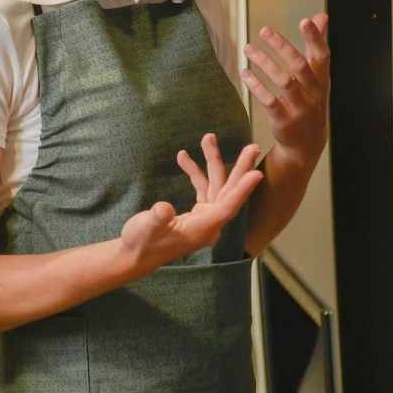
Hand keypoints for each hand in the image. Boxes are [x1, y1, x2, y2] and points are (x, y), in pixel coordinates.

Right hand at [119, 136, 262, 273]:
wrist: (135, 255)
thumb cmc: (140, 242)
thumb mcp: (145, 228)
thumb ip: (157, 218)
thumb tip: (164, 209)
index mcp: (202, 228)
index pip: (228, 207)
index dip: (242, 190)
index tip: (256, 173)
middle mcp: (209, 224)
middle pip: (229, 192)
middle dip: (240, 168)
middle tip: (253, 147)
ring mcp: (204, 219)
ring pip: (216, 187)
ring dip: (212, 163)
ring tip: (208, 138)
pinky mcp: (196, 214)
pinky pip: (203, 190)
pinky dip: (196, 173)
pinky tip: (183, 157)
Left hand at [241, 14, 330, 168]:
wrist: (306, 143)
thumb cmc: (309, 101)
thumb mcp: (316, 76)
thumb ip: (316, 46)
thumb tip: (321, 16)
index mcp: (321, 80)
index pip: (322, 56)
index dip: (315, 38)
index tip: (305, 21)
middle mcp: (313, 93)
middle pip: (300, 66)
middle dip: (282, 46)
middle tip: (264, 30)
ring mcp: (300, 108)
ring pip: (283, 81)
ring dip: (264, 63)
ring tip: (248, 48)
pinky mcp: (284, 120)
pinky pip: (269, 100)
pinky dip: (256, 85)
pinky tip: (245, 73)